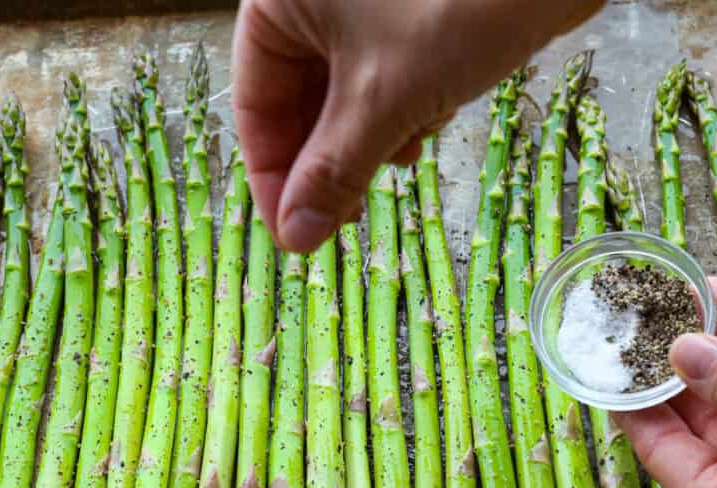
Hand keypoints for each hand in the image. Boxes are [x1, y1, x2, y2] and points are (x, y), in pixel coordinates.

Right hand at [232, 0, 602, 252]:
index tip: (294, 233)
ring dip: (373, 137)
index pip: (255, 102)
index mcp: (281, 0)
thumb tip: (296, 234)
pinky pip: (384, 77)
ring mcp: (362, 5)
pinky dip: (403, 108)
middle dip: (333, 158)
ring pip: (345, 96)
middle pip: (300, 102)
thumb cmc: (461, 3)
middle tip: (349, 215)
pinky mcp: (406, 15)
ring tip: (407, 152)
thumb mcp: (385, 99)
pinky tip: (432, 118)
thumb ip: (335, 170)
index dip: (274, 177)